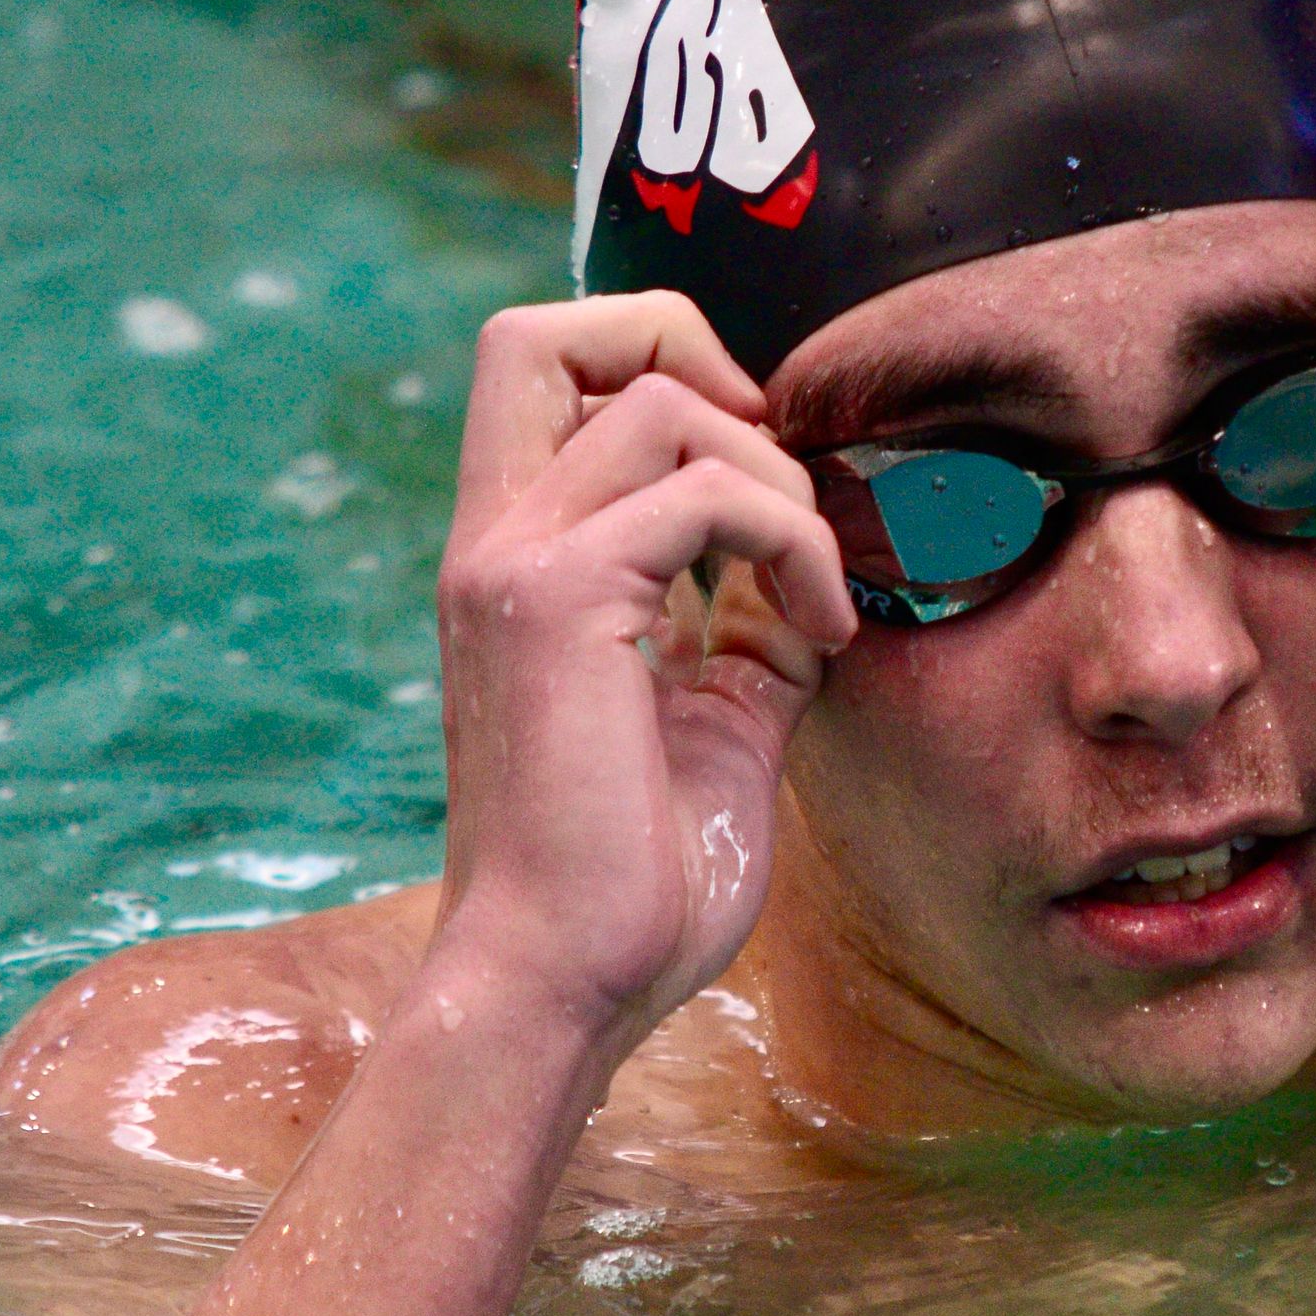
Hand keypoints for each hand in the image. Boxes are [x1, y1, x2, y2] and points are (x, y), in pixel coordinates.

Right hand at [430, 295, 855, 1043]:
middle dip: (688, 349)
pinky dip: (796, 541)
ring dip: (782, 480)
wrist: (565, 986)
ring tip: (818, 598)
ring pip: (660, 397)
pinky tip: (821, 636)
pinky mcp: (558, 601)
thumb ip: (748, 626)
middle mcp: (495, 542)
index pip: (547, 373)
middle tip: (778, 479)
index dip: (668, 373)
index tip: (765, 486)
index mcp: (518, 563)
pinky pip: (707, 491)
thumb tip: (812, 567)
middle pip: (545, 329)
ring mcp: (514, 564)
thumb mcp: (721, 720)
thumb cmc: (633, 882)